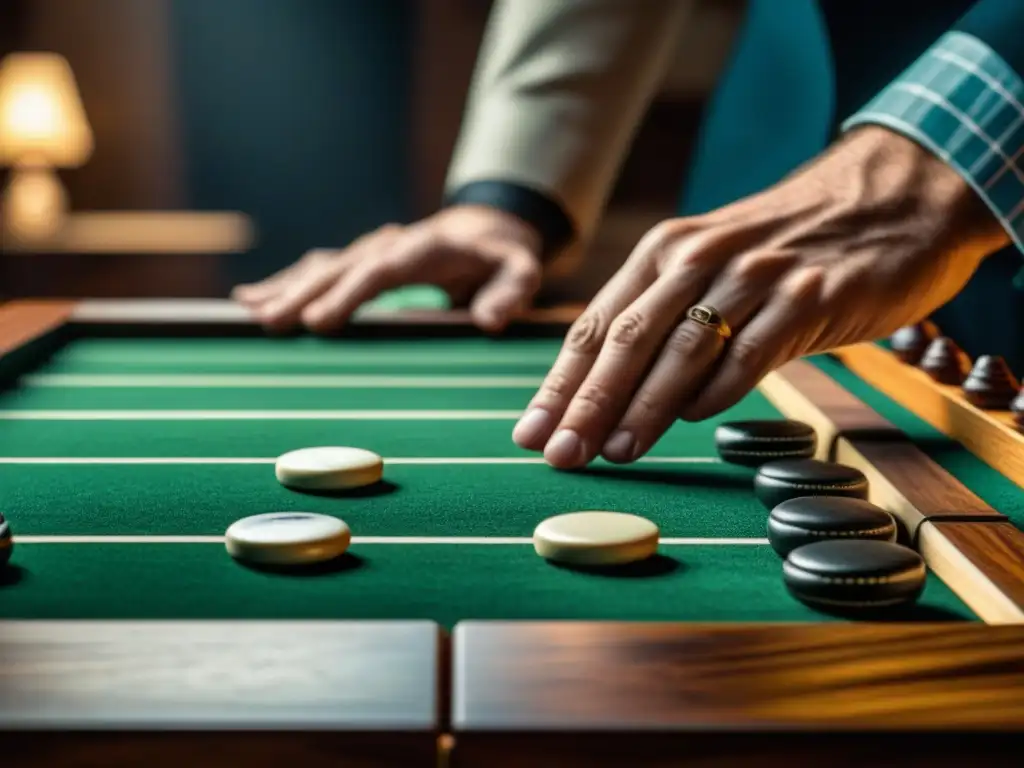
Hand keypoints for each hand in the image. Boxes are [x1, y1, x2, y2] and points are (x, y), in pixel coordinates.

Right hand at [233, 205, 543, 332]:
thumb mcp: (521, 271)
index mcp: (426, 249)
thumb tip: (489, 320)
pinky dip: (285, 282)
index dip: (349, 295)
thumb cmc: (503, 258)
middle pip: (341, 268)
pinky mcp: (361, 260)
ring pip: (322, 267)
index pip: (381, 272)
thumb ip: (510, 292)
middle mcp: (391, 245)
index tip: (320, 321)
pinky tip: (251, 297)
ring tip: (249, 311)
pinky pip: (318, 269)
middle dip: (303, 295)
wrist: (485, 229)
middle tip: (271, 322)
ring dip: (286, 288)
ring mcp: (371, 250)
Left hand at [513, 126, 1008, 468]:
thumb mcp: (712, 264)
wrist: (891, 201)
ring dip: (644, 407)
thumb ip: (663, 317)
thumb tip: (608, 396)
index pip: (596, 325)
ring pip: (683, 349)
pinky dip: (717, 391)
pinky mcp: (810, 296)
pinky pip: (752, 353)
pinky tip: (693, 420)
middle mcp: (700, 256)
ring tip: (613, 452)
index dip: (560, 383)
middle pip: (627, 339)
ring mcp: (756, 274)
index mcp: (665, 249)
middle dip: (587, 403)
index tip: (531, 433)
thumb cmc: (786, 248)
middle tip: (559, 455)